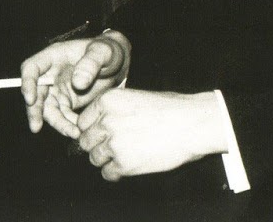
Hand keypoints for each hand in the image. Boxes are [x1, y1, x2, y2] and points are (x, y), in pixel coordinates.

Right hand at [21, 31, 130, 136]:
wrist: (118, 63)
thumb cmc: (108, 51)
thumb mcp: (103, 51)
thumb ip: (91, 63)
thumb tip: (77, 83)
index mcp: (55, 56)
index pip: (32, 67)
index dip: (27, 83)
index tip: (31, 99)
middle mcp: (52, 73)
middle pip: (36, 93)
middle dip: (34, 110)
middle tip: (36, 127)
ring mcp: (58, 89)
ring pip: (48, 109)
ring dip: (56, 122)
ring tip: (72, 132)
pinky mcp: (68, 102)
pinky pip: (63, 116)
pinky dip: (68, 125)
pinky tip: (79, 130)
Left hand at [77, 89, 225, 180]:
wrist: (190, 124)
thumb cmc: (169, 108)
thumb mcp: (135, 97)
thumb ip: (113, 110)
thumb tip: (98, 125)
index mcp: (107, 100)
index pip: (82, 122)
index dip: (93, 129)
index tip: (103, 133)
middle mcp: (106, 120)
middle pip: (85, 141)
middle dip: (97, 146)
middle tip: (112, 147)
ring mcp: (113, 143)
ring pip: (94, 159)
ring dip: (106, 160)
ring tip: (124, 155)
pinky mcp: (124, 164)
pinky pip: (107, 174)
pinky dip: (116, 172)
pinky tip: (130, 165)